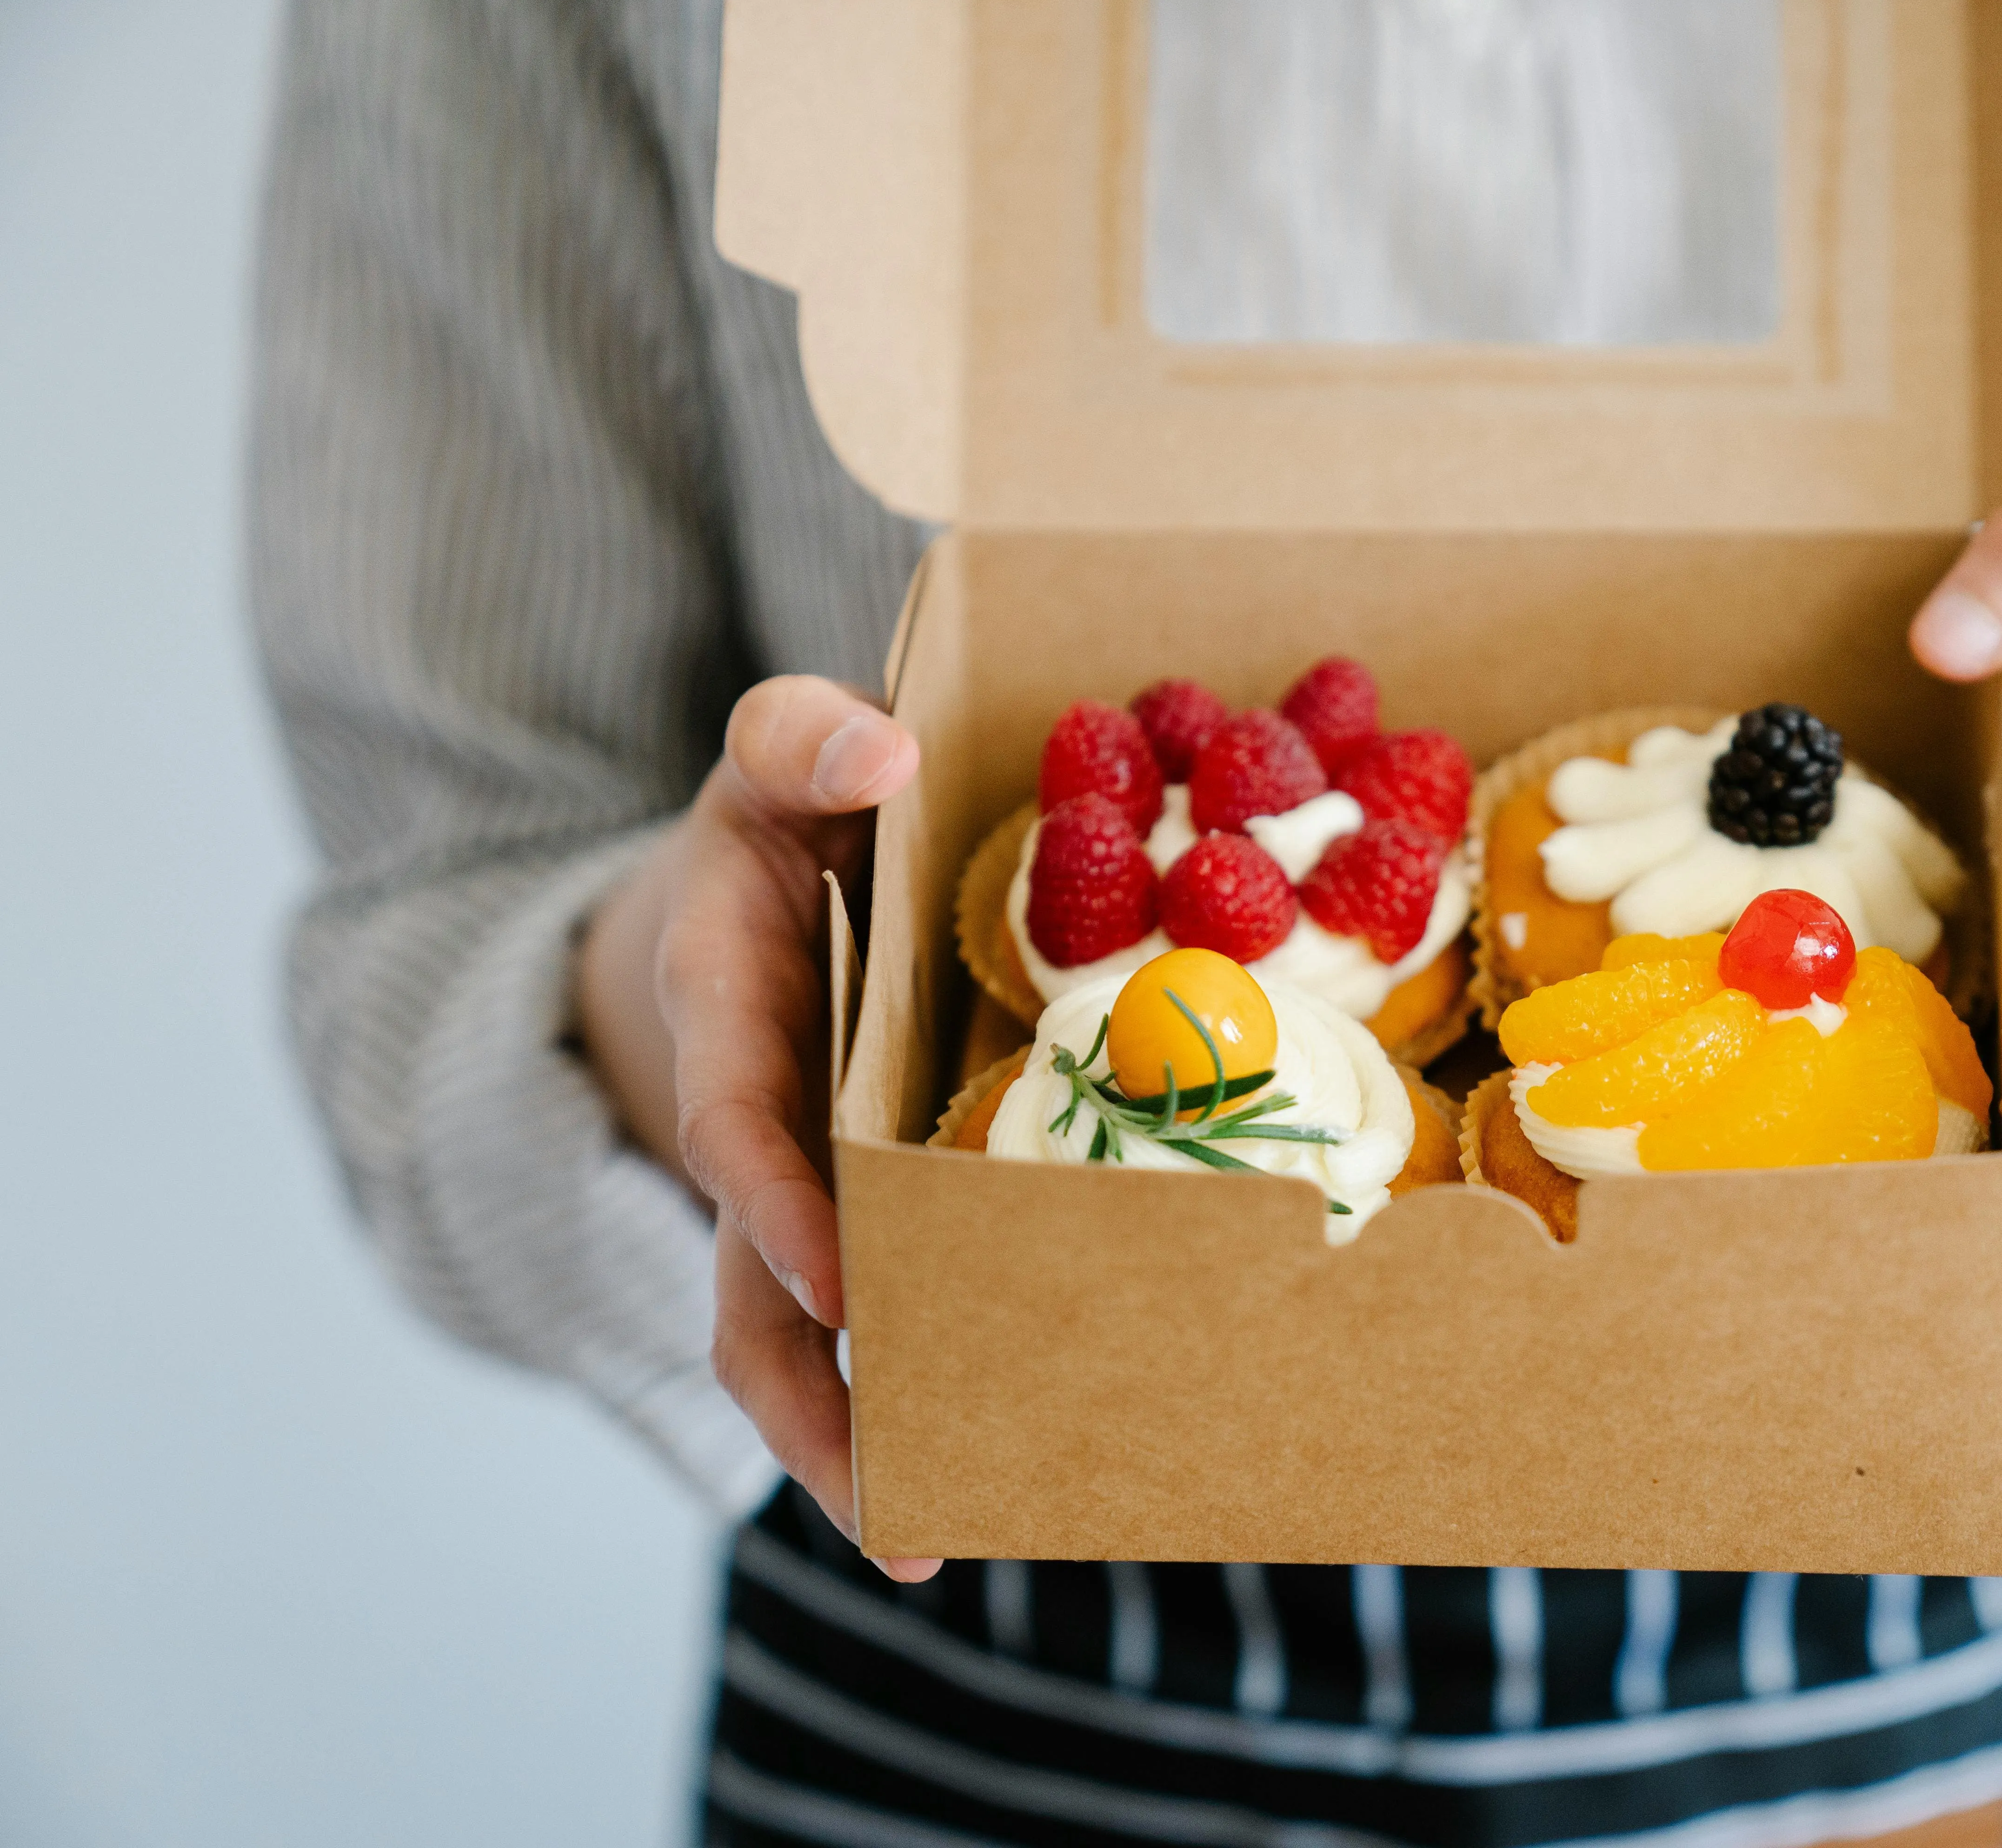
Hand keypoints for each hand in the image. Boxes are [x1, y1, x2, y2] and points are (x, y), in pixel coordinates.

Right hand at [577, 676, 942, 1580]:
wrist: (761, 877)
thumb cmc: (782, 816)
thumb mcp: (774, 756)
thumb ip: (800, 735)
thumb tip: (871, 746)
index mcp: (730, 1017)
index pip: (737, 1123)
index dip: (780, 1203)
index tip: (840, 1284)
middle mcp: (757, 1129)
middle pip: (756, 1290)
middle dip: (813, 1399)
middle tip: (889, 1507)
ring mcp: (804, 1189)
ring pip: (804, 1336)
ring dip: (858, 1439)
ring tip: (926, 1544)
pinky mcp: (864, 1213)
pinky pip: (881, 1310)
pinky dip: (922, 1384)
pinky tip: (994, 1463)